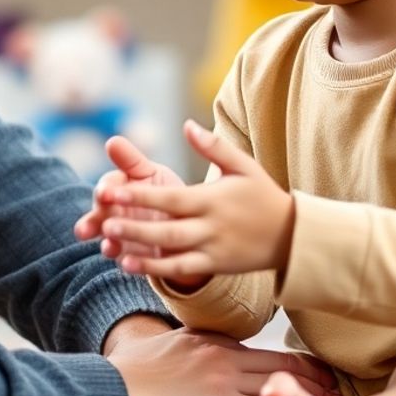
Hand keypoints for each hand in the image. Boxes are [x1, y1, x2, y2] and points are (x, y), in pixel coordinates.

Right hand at [74, 135, 183, 258]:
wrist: (191, 225)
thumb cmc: (166, 192)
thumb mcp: (151, 174)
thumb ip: (131, 160)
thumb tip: (111, 141)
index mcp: (118, 190)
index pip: (107, 188)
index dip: (105, 190)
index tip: (104, 192)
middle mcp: (115, 215)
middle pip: (100, 217)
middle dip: (93, 221)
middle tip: (86, 228)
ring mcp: (124, 239)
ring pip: (111, 241)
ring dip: (108, 244)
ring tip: (109, 246)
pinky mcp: (137, 260)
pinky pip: (130, 262)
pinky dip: (129, 262)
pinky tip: (128, 263)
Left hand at [99, 120, 295, 279]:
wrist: (292, 235)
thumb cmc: (262, 195)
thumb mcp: (243, 165)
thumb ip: (213, 147)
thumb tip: (187, 125)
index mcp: (212, 198)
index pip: (170, 197)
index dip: (140, 195)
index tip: (112, 191)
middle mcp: (211, 225)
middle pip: (167, 227)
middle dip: (135, 224)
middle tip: (104, 220)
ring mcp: (213, 248)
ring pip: (172, 251)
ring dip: (140, 249)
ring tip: (110, 244)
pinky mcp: (216, 266)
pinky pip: (182, 270)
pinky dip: (156, 270)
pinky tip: (129, 266)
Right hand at [106, 327, 342, 395]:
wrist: (113, 389)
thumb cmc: (136, 368)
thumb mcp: (175, 341)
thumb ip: (202, 341)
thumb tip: (219, 342)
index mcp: (218, 347)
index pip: (272, 355)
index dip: (303, 367)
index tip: (322, 376)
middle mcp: (225, 368)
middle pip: (283, 377)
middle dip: (314, 389)